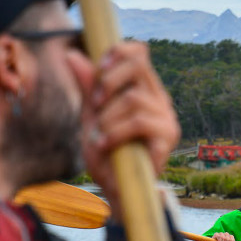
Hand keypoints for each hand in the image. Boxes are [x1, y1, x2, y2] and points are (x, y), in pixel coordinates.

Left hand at [70, 41, 179, 212]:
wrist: (118, 188)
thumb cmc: (108, 152)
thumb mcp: (91, 115)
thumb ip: (87, 87)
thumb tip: (72, 54)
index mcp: (144, 89)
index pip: (139, 52)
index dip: (118, 52)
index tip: (99, 67)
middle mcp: (159, 100)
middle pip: (138, 65)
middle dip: (108, 80)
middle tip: (95, 104)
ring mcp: (166, 118)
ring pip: (133, 98)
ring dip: (107, 117)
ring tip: (99, 136)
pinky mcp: (168, 138)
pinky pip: (138, 123)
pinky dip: (115, 133)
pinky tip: (104, 144)